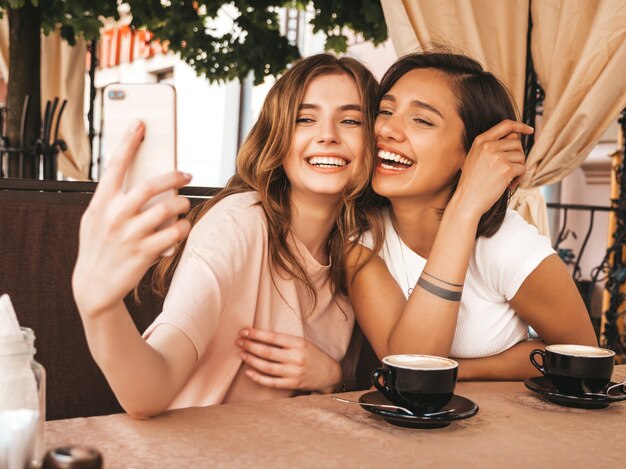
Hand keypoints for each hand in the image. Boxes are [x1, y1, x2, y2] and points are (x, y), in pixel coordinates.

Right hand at [72, 120, 191, 316]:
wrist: (94, 286)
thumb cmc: (99, 245)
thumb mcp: (96, 219)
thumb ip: (114, 200)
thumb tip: (145, 181)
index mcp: (101, 203)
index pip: (116, 166)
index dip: (129, 143)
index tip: (140, 124)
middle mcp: (115, 216)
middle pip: (151, 186)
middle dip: (173, 176)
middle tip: (186, 174)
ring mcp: (129, 235)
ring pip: (167, 209)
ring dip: (181, 205)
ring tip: (184, 205)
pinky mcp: (144, 253)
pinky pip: (174, 233)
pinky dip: (182, 228)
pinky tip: (181, 227)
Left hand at [236, 328, 341, 393]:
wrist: (329, 374)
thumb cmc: (313, 355)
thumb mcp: (302, 342)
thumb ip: (285, 340)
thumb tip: (259, 336)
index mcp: (298, 343)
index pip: (272, 337)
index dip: (256, 334)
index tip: (244, 331)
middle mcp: (295, 357)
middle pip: (266, 351)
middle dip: (250, 346)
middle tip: (238, 341)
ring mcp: (293, 372)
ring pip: (266, 366)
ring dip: (251, 360)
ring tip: (241, 353)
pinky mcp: (292, 384)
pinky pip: (271, 381)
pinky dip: (258, 377)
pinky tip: (248, 371)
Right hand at [453, 120, 532, 216]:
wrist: (467, 200)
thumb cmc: (472, 182)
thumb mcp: (476, 158)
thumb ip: (493, 145)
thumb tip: (515, 135)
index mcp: (481, 140)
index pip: (506, 125)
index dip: (520, 126)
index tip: (529, 130)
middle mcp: (489, 146)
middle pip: (517, 143)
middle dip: (517, 157)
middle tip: (510, 170)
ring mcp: (498, 157)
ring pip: (521, 156)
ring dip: (518, 169)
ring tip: (508, 179)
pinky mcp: (506, 169)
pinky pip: (523, 169)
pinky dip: (519, 178)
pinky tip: (509, 184)